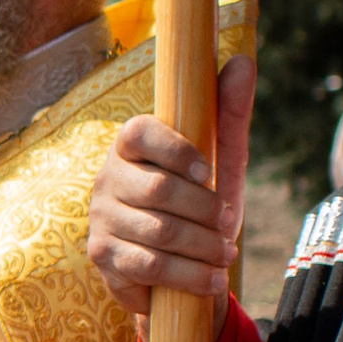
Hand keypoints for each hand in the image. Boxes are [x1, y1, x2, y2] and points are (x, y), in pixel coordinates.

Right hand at [87, 54, 254, 321]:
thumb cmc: (200, 202)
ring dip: (202, 248)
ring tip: (227, 255)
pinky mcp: (102, 257)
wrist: (179, 264)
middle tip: (230, 224)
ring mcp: (100, 219)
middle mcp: (107, 178)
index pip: (141, 133)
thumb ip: (229, 113)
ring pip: (157, 233)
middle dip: (204, 211)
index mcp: (130, 145)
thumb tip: (242, 61)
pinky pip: (148, 267)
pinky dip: (188, 276)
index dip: (177, 151)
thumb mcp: (221, 159)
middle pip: (158, 191)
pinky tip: (212, 279)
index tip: (209, 173)